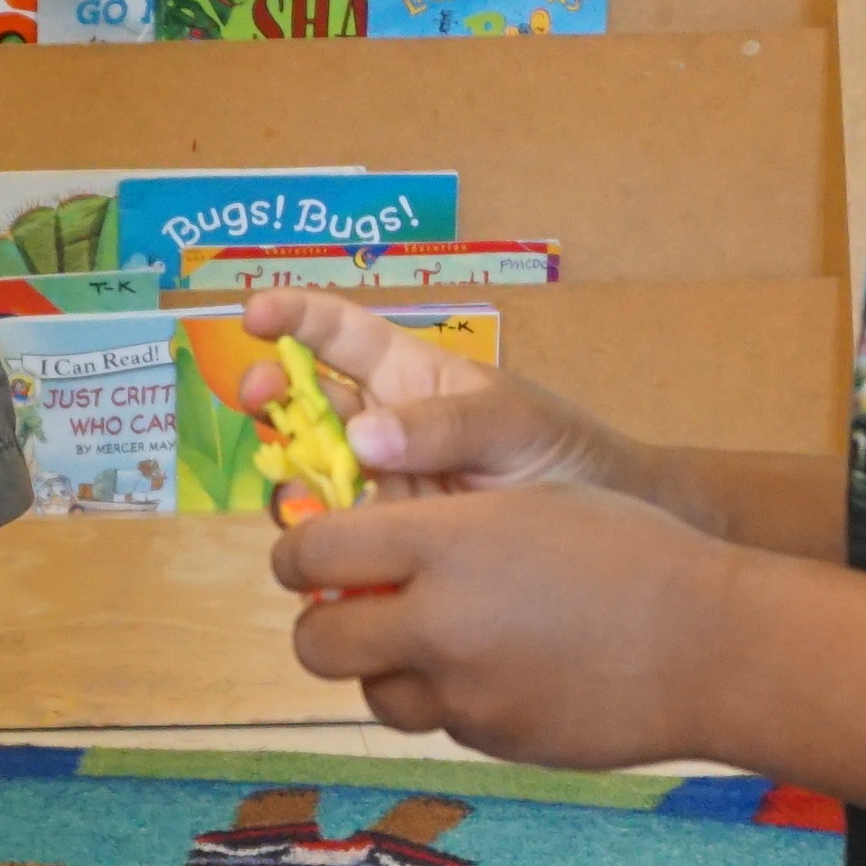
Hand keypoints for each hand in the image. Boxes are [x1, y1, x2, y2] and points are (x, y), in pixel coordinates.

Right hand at [231, 287, 661, 508]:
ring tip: (301, 491)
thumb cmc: (567, 453)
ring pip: (306, 477)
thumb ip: (442, 427)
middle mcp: (382, 429)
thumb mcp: (514, 424)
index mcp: (411, 378)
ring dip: (288, 477)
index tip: (254, 313)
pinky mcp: (384, 542)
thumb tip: (361, 438)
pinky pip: (334, 542)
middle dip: (269, 395)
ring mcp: (379, 488)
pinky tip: (324, 551)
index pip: (341, 336)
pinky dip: (317, 547)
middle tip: (262, 399)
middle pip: (303, 405)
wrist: (611, 533)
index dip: (295, 318)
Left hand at [267, 475, 739, 768]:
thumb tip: (358, 547)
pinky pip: (438, 721)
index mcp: (442, 542)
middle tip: (349, 611)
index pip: (310, 555)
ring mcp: (463, 692)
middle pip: (314, 643)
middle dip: (322, 625)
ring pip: (371, 693)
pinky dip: (449, 698)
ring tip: (433, 642)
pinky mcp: (492, 740)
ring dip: (384, 669)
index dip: (297, 555)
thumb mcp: (526, 502)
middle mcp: (438, 621)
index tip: (308, 557)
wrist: (714, 645)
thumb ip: (434, 524)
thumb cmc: (631, 550)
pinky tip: (502, 669)